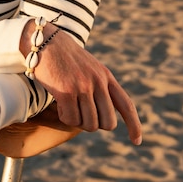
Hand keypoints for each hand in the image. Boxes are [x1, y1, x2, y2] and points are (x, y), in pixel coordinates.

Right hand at [21, 22, 141, 144]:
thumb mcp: (88, 68)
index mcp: (106, 76)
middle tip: (81, 115)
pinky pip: (71, 119)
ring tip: (67, 107)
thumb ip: (99, 87)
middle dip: (95, 125)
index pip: (126, 105)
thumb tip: (103, 118)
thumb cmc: (64, 57)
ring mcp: (83, 86)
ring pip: (89, 124)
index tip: (137, 142)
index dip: (134, 125)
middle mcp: (98, 82)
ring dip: (77, 121)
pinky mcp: (66, 91)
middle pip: (108, 122)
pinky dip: (64, 117)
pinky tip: (58, 105)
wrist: (45, 39)